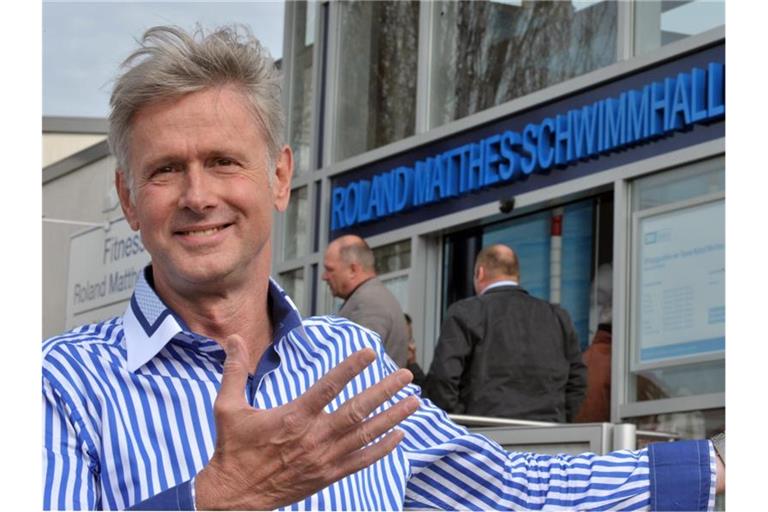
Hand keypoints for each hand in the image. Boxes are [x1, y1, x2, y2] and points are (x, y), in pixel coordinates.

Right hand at [195, 335, 418, 509]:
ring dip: (392, 417)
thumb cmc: (232, 448)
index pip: (328, 386)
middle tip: (406, 375)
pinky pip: (361, 461)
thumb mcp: (227, 407)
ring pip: (365, 434)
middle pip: (357, 410)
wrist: (234, 495)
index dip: (350, 368)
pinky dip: (382, 448)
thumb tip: (233, 339)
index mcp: (293, 417)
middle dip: (385, 391)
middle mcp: (314, 437)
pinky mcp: (327, 475)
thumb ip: (234, 370)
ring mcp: (324, 458)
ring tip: (414, 402)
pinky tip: (398, 436)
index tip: (370, 352)